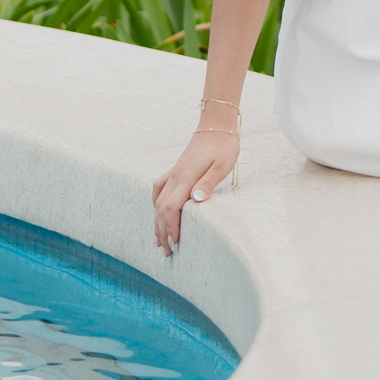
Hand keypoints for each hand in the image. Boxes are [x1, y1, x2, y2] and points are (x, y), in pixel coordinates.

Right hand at [152, 132, 239, 255]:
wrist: (216, 126)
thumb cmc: (223, 145)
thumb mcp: (222, 165)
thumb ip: (208, 183)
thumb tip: (195, 200)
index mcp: (186, 177)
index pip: (172, 207)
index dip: (171, 227)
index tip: (175, 244)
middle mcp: (175, 177)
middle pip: (161, 209)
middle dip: (162, 233)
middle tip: (166, 253)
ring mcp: (173, 173)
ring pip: (157, 201)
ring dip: (157, 222)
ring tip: (157, 242)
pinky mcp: (176, 170)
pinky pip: (158, 190)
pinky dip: (155, 205)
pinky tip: (156, 212)